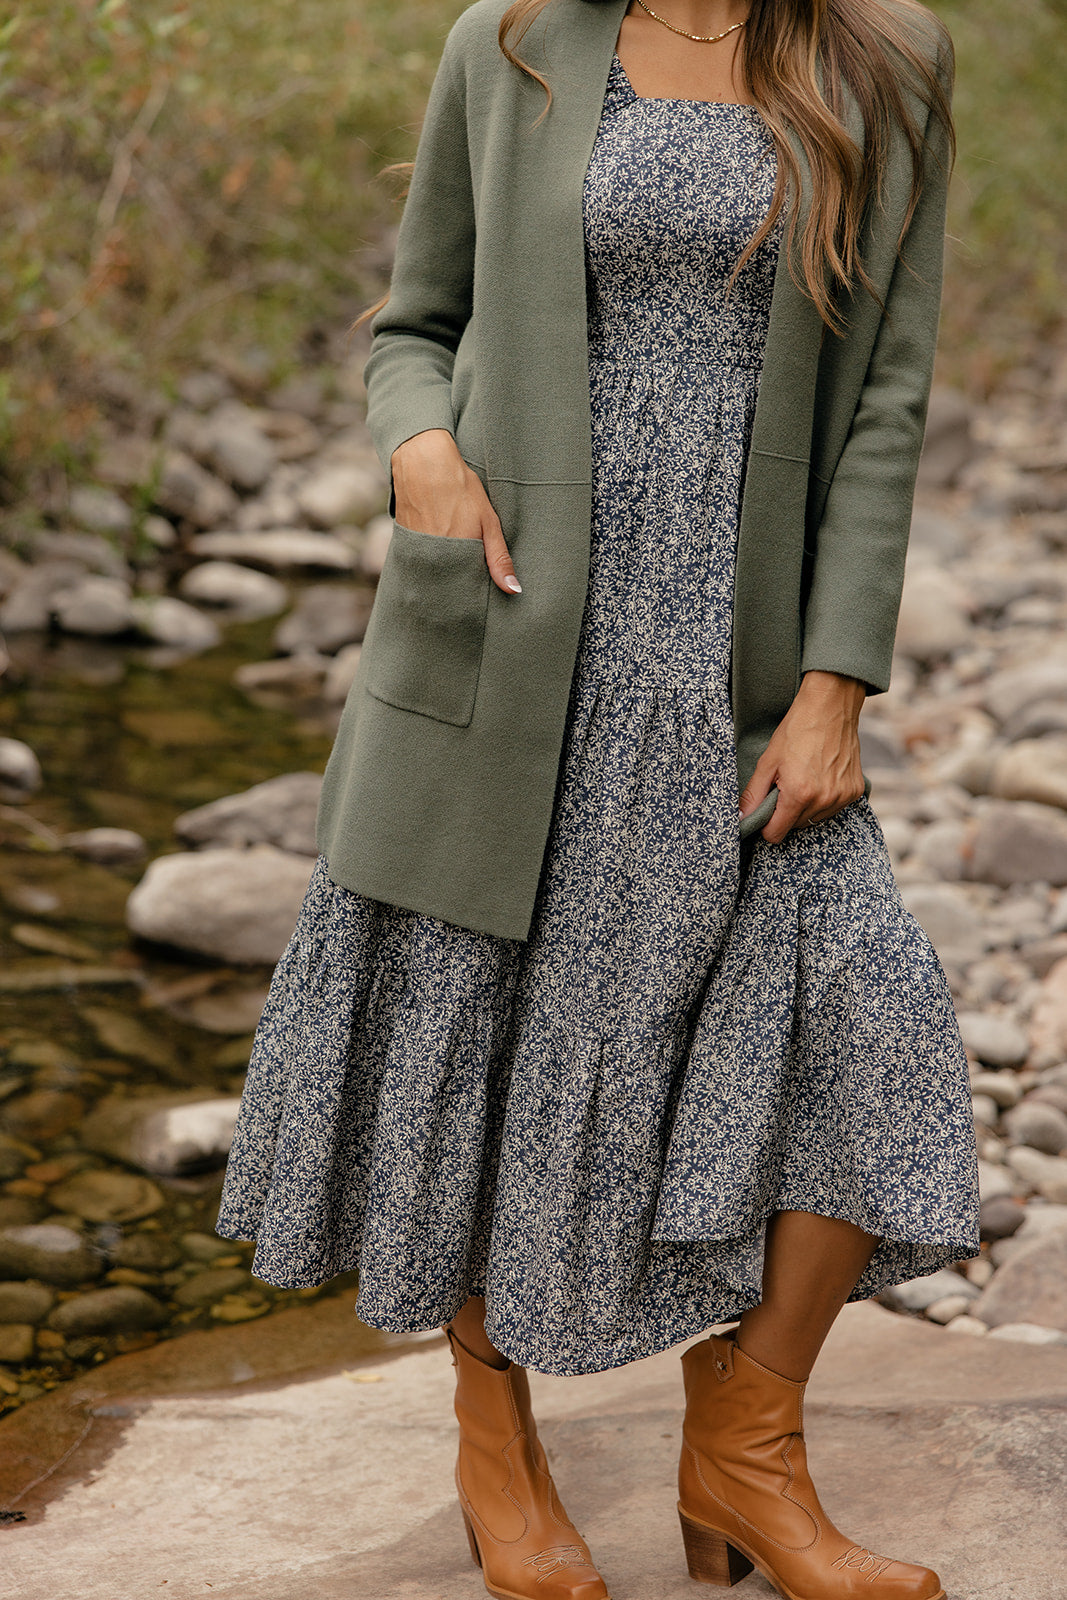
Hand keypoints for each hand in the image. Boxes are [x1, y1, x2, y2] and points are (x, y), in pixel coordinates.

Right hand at [391, 429, 520, 594]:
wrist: (424, 463)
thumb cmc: (460, 489)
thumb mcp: (488, 522)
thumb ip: (499, 558)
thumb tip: (513, 590)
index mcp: (455, 557)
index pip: (463, 592)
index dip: (471, 595)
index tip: (478, 598)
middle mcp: (431, 558)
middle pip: (445, 585)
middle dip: (455, 588)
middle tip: (465, 586)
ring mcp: (415, 551)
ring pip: (431, 574)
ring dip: (441, 574)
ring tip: (451, 565)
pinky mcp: (404, 542)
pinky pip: (418, 561)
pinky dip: (428, 561)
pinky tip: (436, 551)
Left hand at [739, 670, 865, 843]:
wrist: (830, 707)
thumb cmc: (797, 730)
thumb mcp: (767, 761)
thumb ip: (753, 794)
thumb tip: (741, 818)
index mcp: (798, 794)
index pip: (776, 834)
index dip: (767, 824)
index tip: (766, 809)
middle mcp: (823, 800)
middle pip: (796, 827)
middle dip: (786, 812)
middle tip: (786, 784)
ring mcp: (842, 796)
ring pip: (815, 819)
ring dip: (806, 806)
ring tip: (805, 777)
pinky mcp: (855, 791)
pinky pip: (833, 809)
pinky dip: (824, 799)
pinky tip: (821, 776)